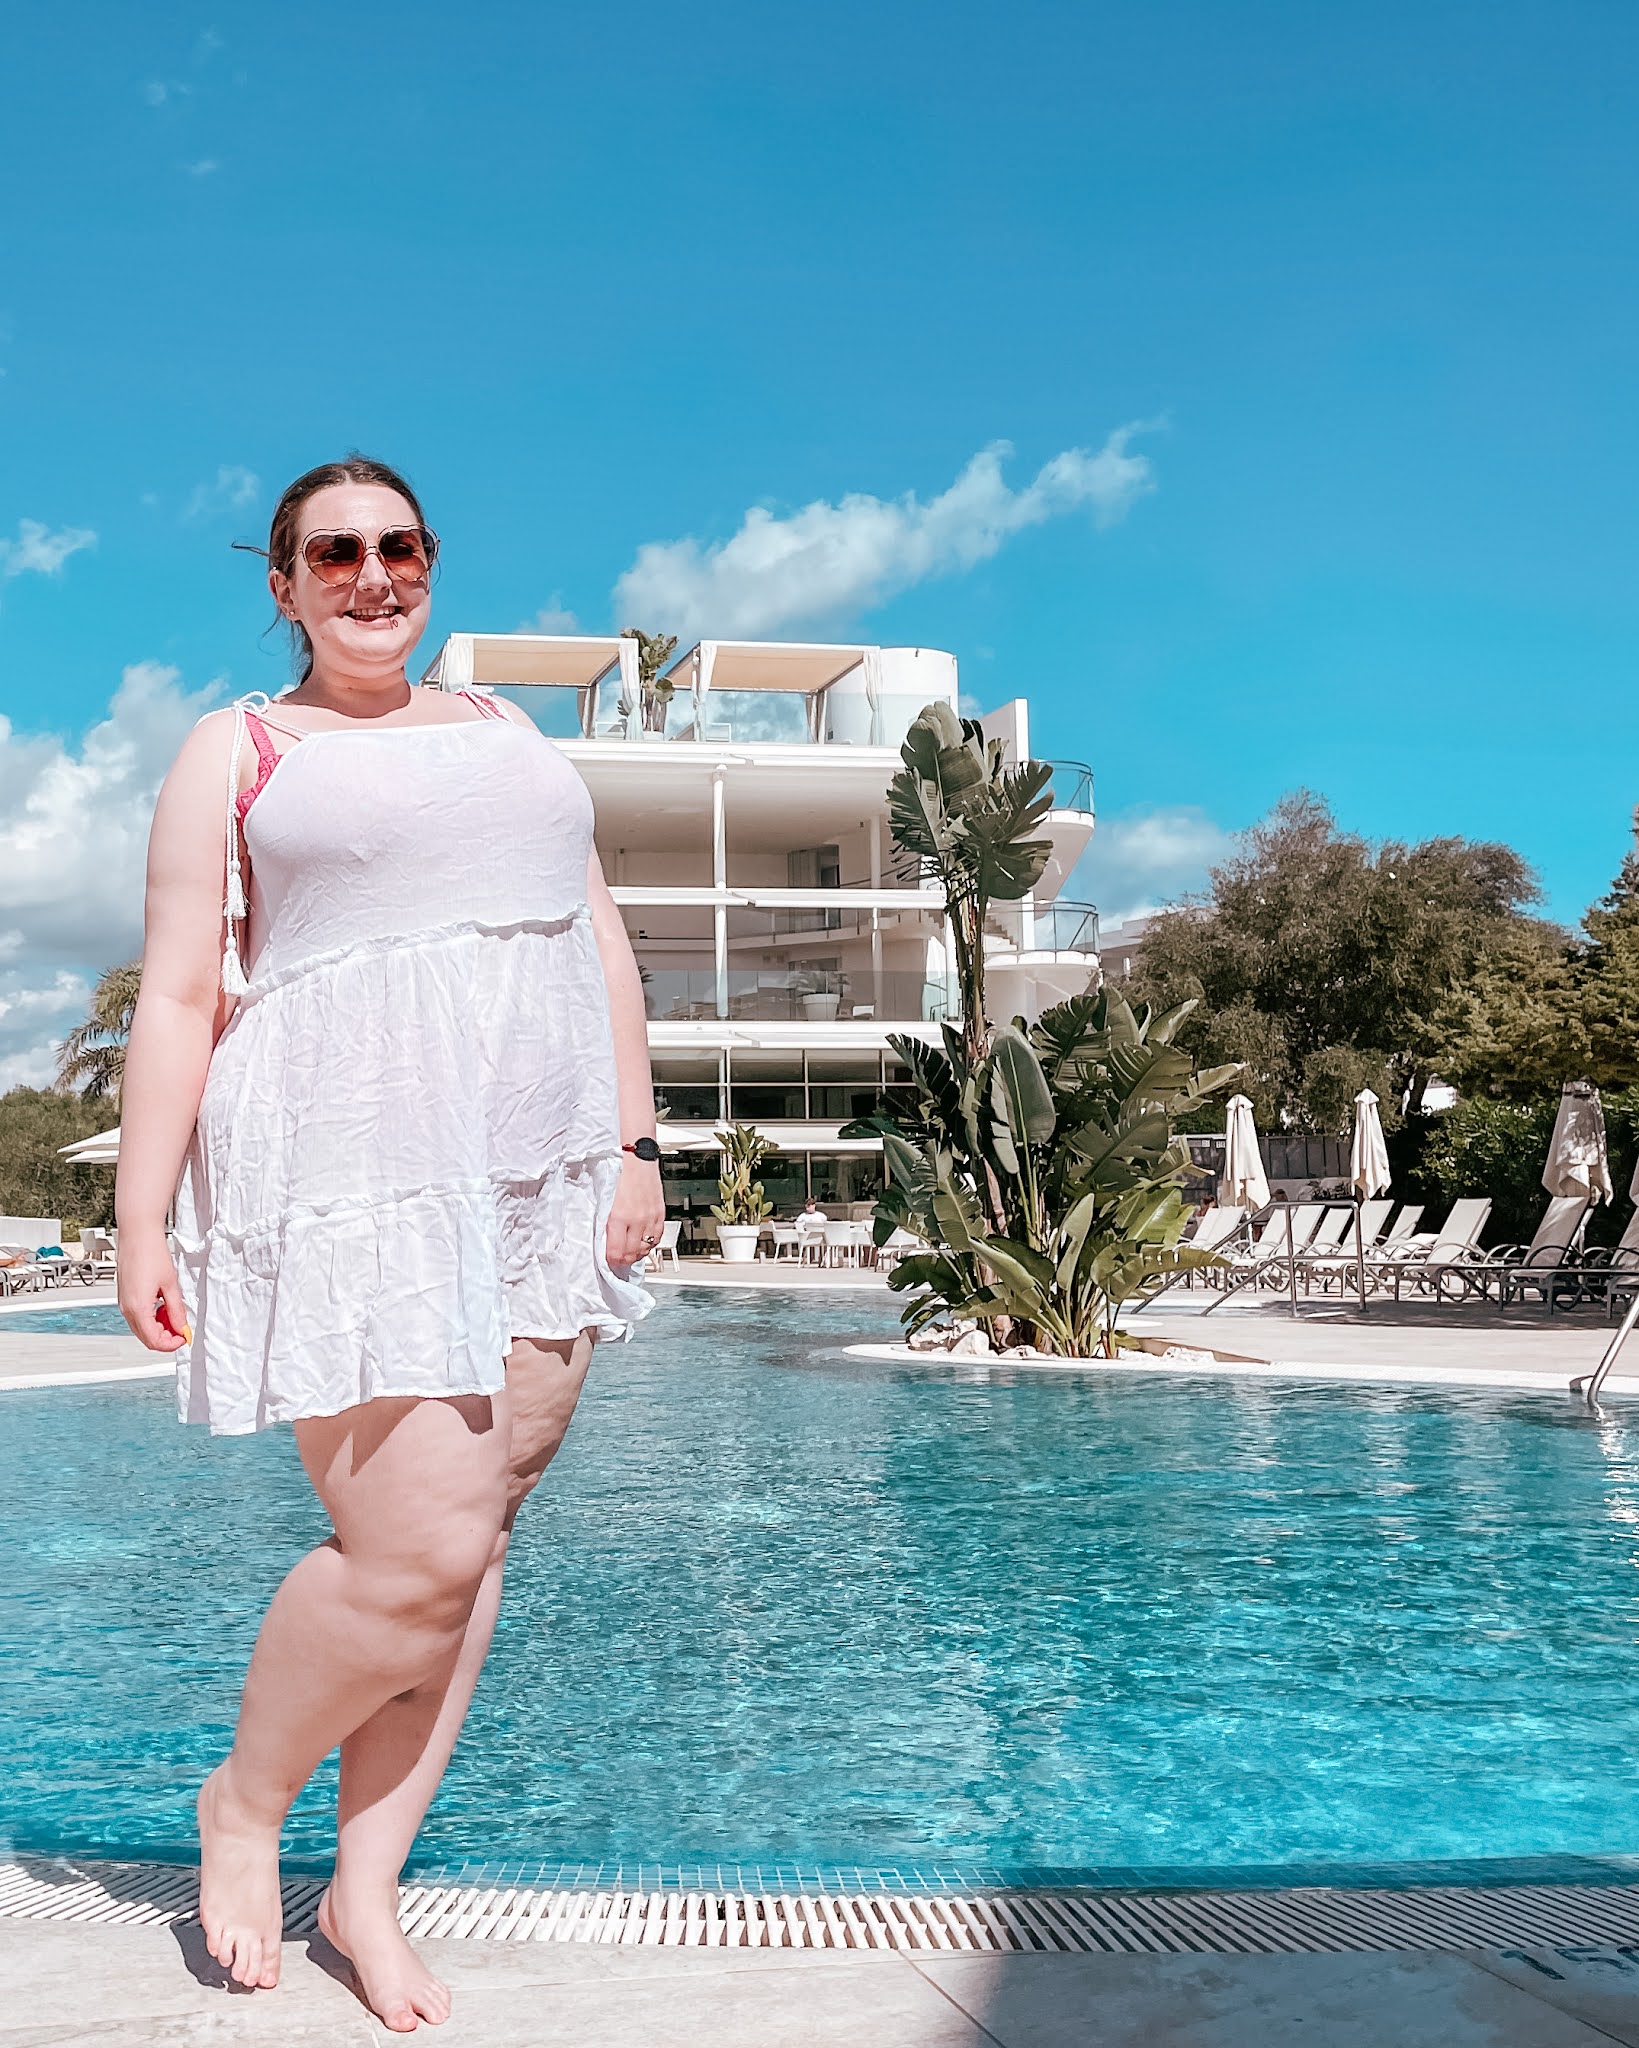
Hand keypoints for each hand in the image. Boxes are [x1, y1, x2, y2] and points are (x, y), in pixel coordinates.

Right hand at [118, 1234, 189, 1351]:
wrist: (137, 1234)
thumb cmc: (150, 1252)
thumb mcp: (171, 1285)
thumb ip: (176, 1309)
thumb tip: (181, 1326)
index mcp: (138, 1308)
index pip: (153, 1340)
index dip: (171, 1344)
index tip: (184, 1337)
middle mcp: (126, 1308)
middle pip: (146, 1337)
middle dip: (166, 1337)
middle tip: (182, 1328)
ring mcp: (123, 1302)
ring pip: (141, 1327)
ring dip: (159, 1326)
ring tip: (174, 1313)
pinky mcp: (124, 1295)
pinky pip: (137, 1315)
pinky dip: (151, 1316)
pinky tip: (163, 1306)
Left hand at [605, 1156, 665, 1267]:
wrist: (638, 1162)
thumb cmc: (619, 1177)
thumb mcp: (606, 1202)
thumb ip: (607, 1224)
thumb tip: (607, 1242)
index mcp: (619, 1217)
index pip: (616, 1251)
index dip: (611, 1261)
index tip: (608, 1263)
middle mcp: (637, 1220)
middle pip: (631, 1254)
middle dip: (623, 1261)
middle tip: (618, 1262)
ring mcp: (651, 1218)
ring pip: (646, 1249)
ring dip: (637, 1255)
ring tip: (630, 1254)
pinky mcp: (660, 1214)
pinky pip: (657, 1239)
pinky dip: (650, 1245)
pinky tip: (644, 1243)